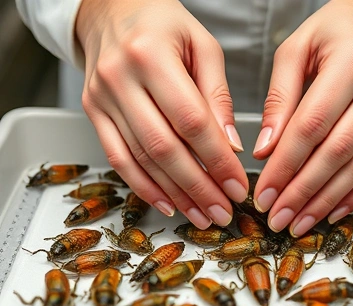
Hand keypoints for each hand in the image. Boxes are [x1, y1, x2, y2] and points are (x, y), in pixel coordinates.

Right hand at [76, 0, 247, 228]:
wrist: (111, 11)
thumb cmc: (164, 24)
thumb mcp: (203, 46)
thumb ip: (218, 95)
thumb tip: (231, 145)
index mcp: (153, 55)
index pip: (191, 120)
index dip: (217, 160)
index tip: (238, 186)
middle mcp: (121, 78)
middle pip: (164, 147)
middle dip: (198, 187)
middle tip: (223, 213)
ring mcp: (101, 98)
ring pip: (141, 159)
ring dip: (174, 194)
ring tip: (202, 215)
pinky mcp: (93, 113)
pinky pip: (117, 159)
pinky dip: (143, 187)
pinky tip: (166, 204)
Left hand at [252, 0, 352, 235]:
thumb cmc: (338, 28)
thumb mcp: (297, 48)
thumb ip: (279, 98)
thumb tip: (266, 150)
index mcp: (352, 61)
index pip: (312, 125)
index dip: (285, 165)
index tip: (265, 193)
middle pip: (338, 152)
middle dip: (303, 192)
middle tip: (279, 218)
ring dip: (328, 200)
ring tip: (300, 223)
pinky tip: (335, 211)